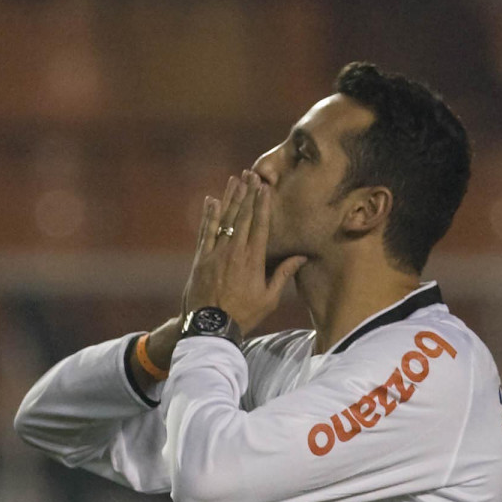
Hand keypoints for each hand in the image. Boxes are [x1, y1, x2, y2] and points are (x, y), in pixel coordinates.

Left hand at [182, 171, 306, 338]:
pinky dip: (209, 215)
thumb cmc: (244, 315)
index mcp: (253, 260)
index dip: (262, 204)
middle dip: (248, 194)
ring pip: (225, 219)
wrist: (211, 326)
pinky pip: (206, 231)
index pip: (260, 225)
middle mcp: (234, 251)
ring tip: (236, 180)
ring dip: (231, 198)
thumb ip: (283, 274)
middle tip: (252, 174)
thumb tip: (301, 257)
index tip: (265, 187)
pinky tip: (212, 200)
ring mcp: (216, 253)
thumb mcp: (269, 299)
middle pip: (243, 216)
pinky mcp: (201, 258)